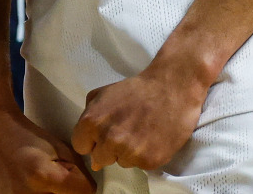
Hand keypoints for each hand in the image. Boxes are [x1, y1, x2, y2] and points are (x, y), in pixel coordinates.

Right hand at [0, 104, 93, 193]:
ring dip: (51, 193)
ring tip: (41, 180)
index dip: (83, 182)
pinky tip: (28, 183)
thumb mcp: (59, 147)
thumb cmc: (24, 136)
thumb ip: (78, 171)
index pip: (84, 192)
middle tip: (55, 178)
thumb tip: (88, 190)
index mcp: (43, 176)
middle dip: (67, 191)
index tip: (74, 175)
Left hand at [69, 61, 207, 174]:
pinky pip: (140, 165)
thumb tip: (91, 154)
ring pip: (120, 162)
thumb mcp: (103, 94)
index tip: (104, 133)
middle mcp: (108, 140)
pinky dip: (145, 155)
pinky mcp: (149, 161)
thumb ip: (89, 119)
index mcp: (92, 122)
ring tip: (141, 132)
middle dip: (109, 148)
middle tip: (125, 131)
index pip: (81, 146)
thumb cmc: (136, 90)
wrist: (172, 88)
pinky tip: (152, 138)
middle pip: (100, 158)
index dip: (92, 140)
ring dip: (128, 152)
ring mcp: (129, 152)